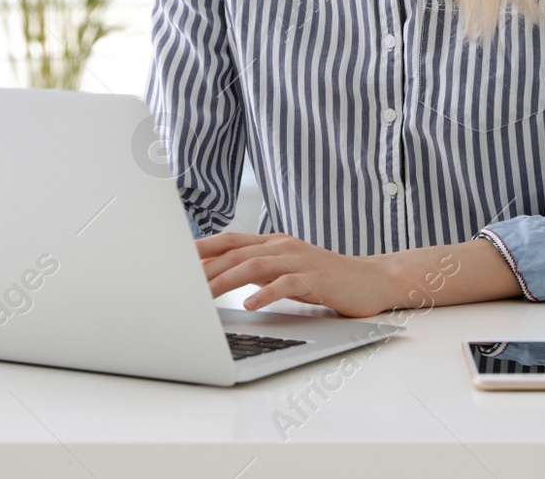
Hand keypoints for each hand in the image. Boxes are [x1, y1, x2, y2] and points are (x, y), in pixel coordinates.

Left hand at [195, 231, 399, 318]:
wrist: (370, 280)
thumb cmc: (324, 279)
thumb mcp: (285, 271)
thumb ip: (256, 270)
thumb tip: (218, 275)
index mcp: (274, 243)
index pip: (230, 240)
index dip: (202, 247)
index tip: (174, 257)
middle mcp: (284, 246)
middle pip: (237, 253)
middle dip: (206, 268)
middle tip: (181, 284)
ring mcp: (300, 260)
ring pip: (255, 265)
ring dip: (226, 280)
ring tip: (204, 296)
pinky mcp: (316, 279)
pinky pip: (286, 284)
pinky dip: (265, 293)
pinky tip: (249, 304)